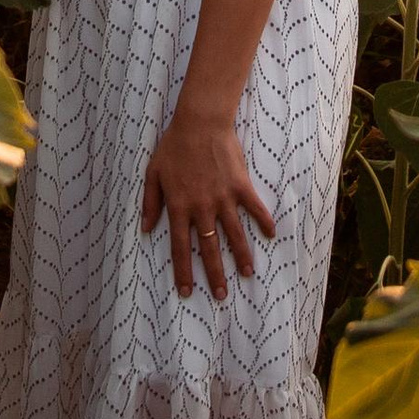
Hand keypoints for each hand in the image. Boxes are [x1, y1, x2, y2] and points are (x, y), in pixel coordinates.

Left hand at [140, 111, 276, 302]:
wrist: (200, 122)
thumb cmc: (174, 146)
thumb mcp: (153, 174)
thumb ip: (151, 203)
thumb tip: (147, 229)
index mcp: (179, 207)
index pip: (180, 248)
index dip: (183, 272)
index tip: (186, 292)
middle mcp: (202, 207)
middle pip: (209, 248)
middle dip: (215, 274)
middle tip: (221, 295)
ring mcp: (223, 197)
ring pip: (233, 234)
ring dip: (242, 256)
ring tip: (248, 274)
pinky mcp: (240, 185)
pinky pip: (254, 207)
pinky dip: (263, 221)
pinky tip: (271, 235)